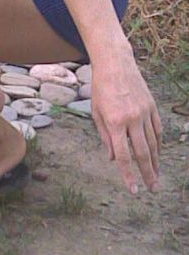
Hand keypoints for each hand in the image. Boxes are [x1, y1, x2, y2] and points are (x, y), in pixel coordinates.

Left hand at [91, 55, 161, 193]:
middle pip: (143, 153)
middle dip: (148, 174)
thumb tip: (114, 159)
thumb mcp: (96, 113)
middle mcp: (132, 119)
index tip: (134, 190)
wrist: (116, 65)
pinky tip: (158, 155)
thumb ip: (105, 138)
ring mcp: (145, 113)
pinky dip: (158, 144)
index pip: (124, 155)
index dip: (129, 175)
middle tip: (153, 189)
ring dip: (156, 162)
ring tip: (156, 176)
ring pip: (153, 143)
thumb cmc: (101, 90)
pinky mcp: (152, 107)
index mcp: (115, 123)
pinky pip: (157, 130)